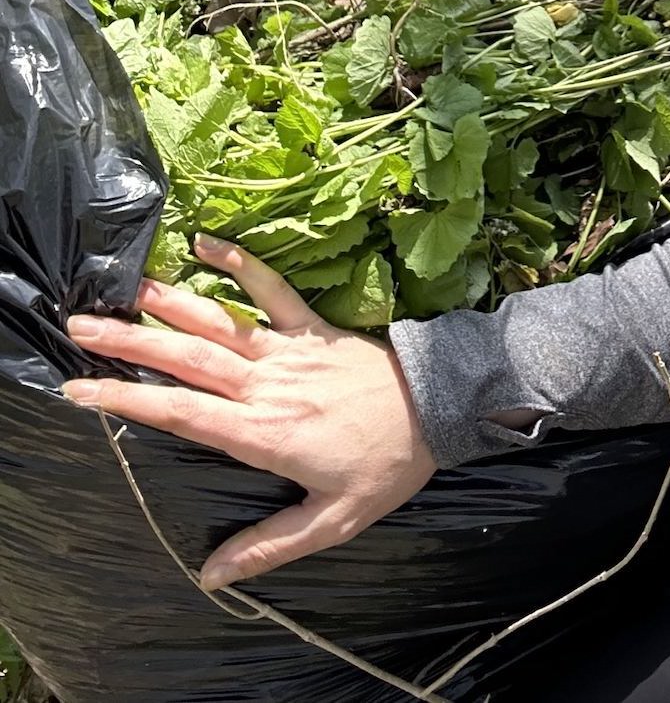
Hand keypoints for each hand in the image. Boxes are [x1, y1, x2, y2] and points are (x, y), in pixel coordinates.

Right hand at [62, 234, 437, 591]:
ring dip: (170, 302)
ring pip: (220, 323)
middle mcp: (268, 385)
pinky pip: (273, 290)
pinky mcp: (315, 328)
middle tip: (80, 327)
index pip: (180, 414)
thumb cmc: (387, 467)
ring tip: (124, 288)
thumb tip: (212, 576)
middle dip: (130, 342)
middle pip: (187, 359)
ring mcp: (291, 350)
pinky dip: (242, 264)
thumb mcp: (333, 520)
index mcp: (262, 433)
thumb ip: (270, 545)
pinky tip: (209, 242)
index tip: (80, 388)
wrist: (441, 409)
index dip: (127, 399)